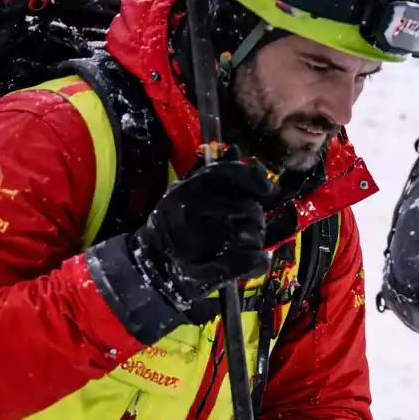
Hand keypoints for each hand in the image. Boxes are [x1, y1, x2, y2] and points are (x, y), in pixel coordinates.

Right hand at [130, 157, 275, 311]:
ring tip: (240, 244)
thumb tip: (235, 150)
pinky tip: (253, 260)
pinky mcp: (213, 269)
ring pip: (252, 233)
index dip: (255, 180)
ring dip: (254, 240)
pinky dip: (257, 261)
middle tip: (247, 226)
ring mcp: (203, 241)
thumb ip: (211, 172)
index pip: (232, 175)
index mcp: (190, 189)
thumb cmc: (172, 226)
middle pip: (249, 208)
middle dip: (254, 218)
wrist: (152, 266)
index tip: (266, 189)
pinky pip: (251, 260)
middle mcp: (196, 210)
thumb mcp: (184, 192)